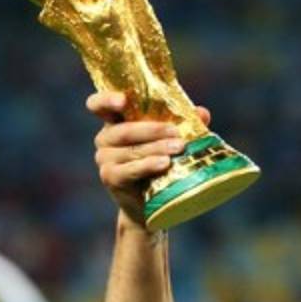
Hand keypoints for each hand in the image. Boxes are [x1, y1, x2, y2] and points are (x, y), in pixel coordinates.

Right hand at [89, 92, 211, 228]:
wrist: (154, 201)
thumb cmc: (163, 162)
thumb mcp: (172, 139)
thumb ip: (185, 123)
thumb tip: (202, 112)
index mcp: (116, 122)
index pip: (98, 105)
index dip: (107, 100)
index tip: (123, 101)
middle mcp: (105, 138)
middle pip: (124, 130)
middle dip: (153, 129)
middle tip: (177, 132)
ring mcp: (105, 159)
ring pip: (131, 150)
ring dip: (156, 148)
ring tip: (179, 148)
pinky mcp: (110, 178)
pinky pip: (129, 170)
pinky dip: (148, 165)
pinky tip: (164, 164)